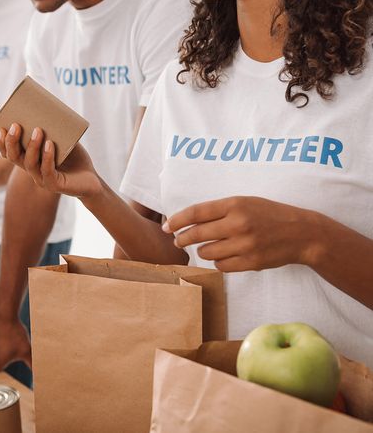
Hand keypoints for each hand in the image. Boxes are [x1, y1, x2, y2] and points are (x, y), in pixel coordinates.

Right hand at [0, 123, 102, 198]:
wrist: (92, 179)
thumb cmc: (75, 158)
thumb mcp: (63, 140)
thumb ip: (53, 129)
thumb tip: (47, 108)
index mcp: (30, 160)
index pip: (10, 153)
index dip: (2, 143)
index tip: (2, 128)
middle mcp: (32, 171)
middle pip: (14, 158)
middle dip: (12, 142)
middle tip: (16, 125)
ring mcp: (42, 179)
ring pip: (29, 164)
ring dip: (32, 146)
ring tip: (38, 130)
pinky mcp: (55, 185)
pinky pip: (47, 171)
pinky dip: (48, 157)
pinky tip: (50, 145)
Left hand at [162, 196, 321, 271]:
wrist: (302, 233)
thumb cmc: (269, 215)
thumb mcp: (245, 202)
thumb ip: (218, 210)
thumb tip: (187, 221)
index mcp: (235, 204)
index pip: (196, 213)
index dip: (177, 220)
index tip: (167, 227)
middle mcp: (238, 224)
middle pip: (196, 234)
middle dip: (183, 238)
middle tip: (178, 240)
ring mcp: (245, 244)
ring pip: (206, 252)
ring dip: (203, 251)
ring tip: (209, 246)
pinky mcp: (251, 262)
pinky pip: (220, 266)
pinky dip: (218, 262)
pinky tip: (225, 255)